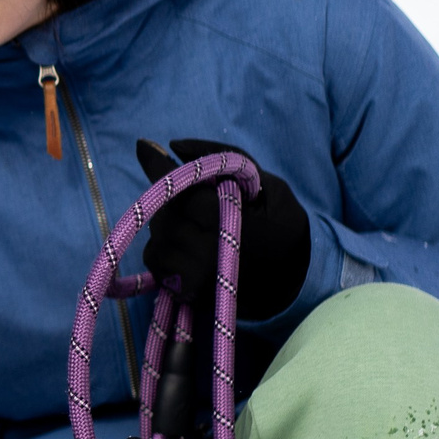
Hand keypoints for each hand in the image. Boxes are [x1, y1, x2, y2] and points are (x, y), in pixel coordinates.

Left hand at [135, 139, 311, 321]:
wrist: (294, 282)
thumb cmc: (281, 226)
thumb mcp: (268, 185)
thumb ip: (225, 159)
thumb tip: (175, 146)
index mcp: (233, 223)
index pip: (183, 190)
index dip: (159, 167)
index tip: (144, 146)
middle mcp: (208, 253)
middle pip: (165, 212)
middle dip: (173, 198)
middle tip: (196, 198)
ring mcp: (194, 277)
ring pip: (157, 235)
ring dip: (169, 223)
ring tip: (199, 226)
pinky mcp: (184, 292)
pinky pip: (154, 259)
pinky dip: (165, 246)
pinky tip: (190, 246)